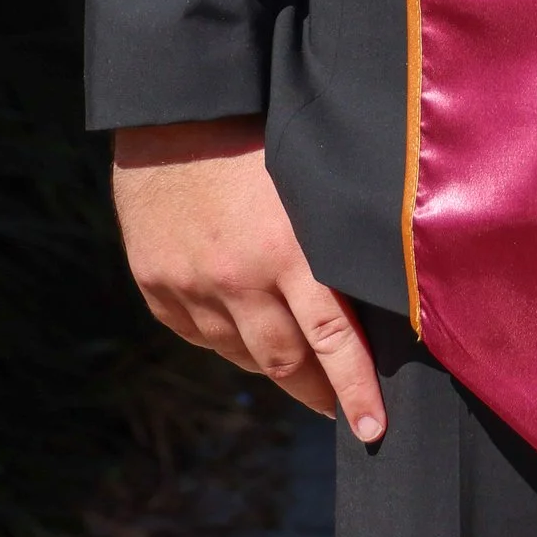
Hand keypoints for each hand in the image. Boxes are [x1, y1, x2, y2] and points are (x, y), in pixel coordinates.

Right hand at [111, 117, 385, 441]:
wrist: (173, 105)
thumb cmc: (257, 128)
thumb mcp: (310, 178)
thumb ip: (335, 237)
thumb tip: (379, 293)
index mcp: (287, 248)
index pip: (333, 340)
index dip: (355, 391)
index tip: (374, 431)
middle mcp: (237, 278)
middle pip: (287, 363)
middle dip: (320, 393)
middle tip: (342, 408)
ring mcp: (191, 286)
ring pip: (243, 356)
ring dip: (276, 368)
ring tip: (301, 372)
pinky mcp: (157, 286)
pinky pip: (202, 336)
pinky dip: (229, 341)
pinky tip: (247, 331)